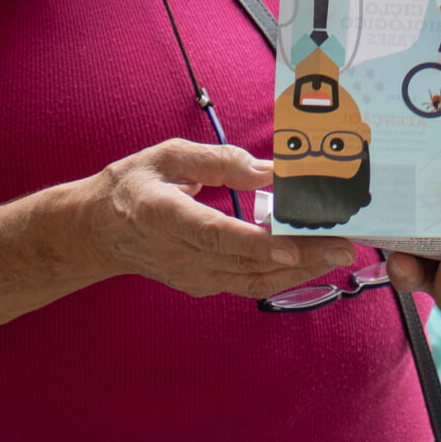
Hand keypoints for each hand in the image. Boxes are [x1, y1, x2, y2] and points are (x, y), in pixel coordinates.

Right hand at [84, 140, 346, 299]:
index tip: (289, 246)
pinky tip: (311, 263)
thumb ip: (218, 160)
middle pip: (243, 262)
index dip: (253, 243)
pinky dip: (280, 276)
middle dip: (298, 257)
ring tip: (338, 254)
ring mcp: (189, 276)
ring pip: (251, 280)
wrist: (97, 232)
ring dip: (299, 271)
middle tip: (343, 245)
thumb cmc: (133, 185)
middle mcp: (177, 254)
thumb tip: (268, 170)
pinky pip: (246, 285)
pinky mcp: (201, 285)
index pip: (213, 234)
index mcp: (162, 215)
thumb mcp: (167, 156)